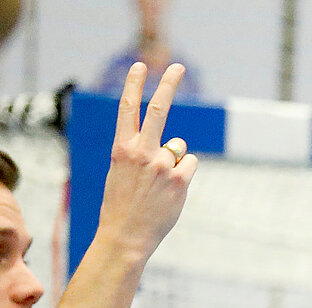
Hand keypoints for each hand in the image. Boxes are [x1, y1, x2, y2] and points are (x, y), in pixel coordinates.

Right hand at [98, 62, 196, 263]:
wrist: (125, 236)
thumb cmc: (122, 206)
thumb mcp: (121, 173)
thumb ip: (140, 154)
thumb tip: (174, 147)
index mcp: (122, 148)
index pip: (128, 109)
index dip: (134, 85)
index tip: (140, 66)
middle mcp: (142, 152)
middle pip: (158, 110)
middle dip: (168, 84)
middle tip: (177, 66)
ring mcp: (162, 165)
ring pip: (178, 148)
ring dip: (174, 160)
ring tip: (159, 184)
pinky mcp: (179, 180)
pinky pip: (190, 165)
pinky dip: (184, 174)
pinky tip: (172, 190)